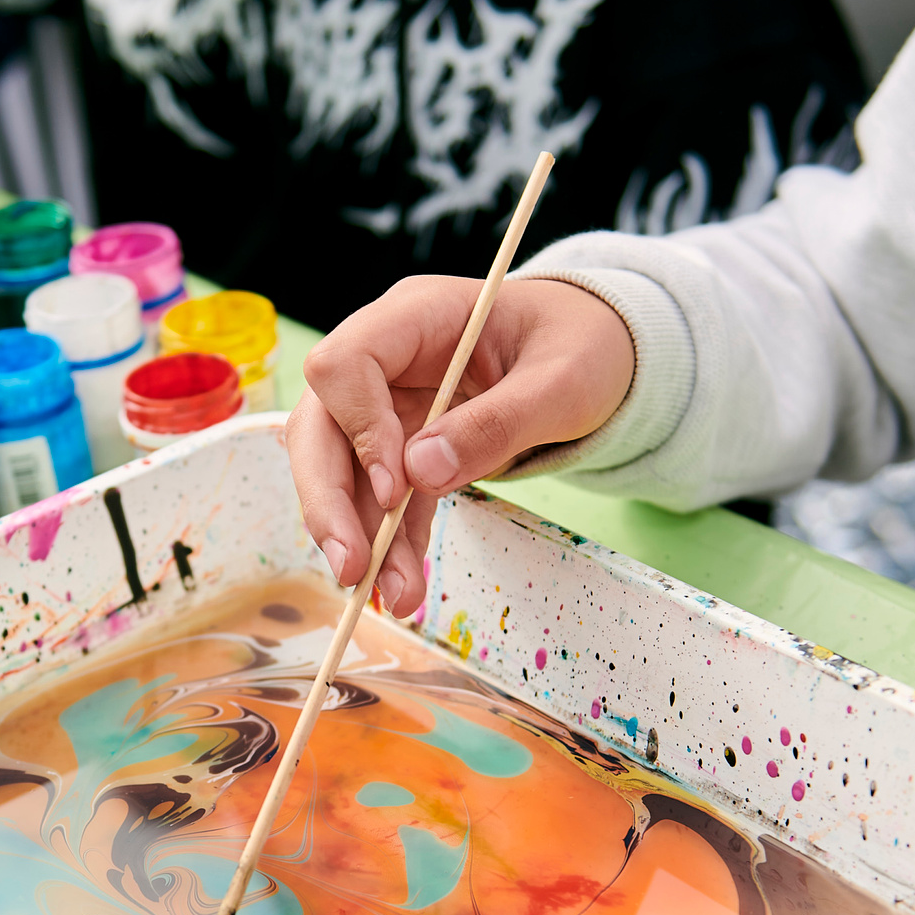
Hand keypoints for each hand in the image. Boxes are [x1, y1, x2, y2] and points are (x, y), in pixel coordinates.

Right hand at [292, 274, 634, 616]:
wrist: (593, 355)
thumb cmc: (581, 345)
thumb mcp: (561, 380)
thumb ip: (497, 422)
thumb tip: (422, 473)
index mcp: (416, 316)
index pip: (344, 365)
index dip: (358, 428)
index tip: (396, 487)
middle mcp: (386, 361)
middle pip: (321, 427)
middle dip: (330, 502)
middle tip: (353, 568)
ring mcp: (389, 407)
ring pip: (344, 476)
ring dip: (364, 540)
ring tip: (398, 597)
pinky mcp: (405, 450)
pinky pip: (385, 503)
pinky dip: (392, 546)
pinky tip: (407, 587)